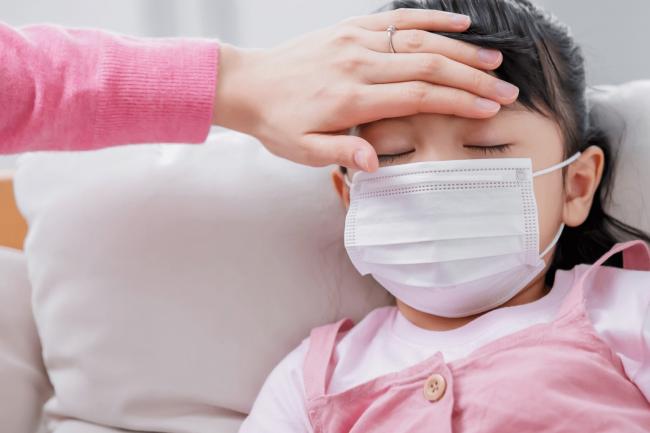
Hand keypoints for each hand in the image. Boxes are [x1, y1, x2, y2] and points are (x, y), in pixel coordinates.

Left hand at [212, 8, 518, 171]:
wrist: (248, 85)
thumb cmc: (278, 123)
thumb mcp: (303, 151)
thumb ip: (341, 153)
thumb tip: (375, 161)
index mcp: (351, 99)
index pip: (417, 97)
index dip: (457, 102)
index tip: (489, 109)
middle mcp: (358, 64)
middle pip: (427, 67)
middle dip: (472, 79)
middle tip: (506, 89)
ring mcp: (355, 41)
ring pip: (417, 41)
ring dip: (459, 50)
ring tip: (494, 60)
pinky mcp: (349, 28)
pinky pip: (395, 18)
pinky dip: (429, 19)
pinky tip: (458, 24)